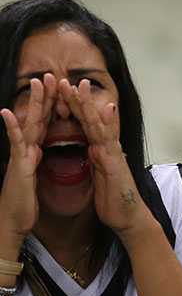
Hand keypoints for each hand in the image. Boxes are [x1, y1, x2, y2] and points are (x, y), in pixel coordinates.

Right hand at [0, 75, 56, 247]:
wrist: (13, 221)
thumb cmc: (23, 201)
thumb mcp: (34, 177)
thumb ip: (35, 160)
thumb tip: (37, 149)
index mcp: (35, 151)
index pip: (47, 123)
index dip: (54, 105)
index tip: (61, 87)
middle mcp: (27, 149)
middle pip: (39, 117)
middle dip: (46, 96)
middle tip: (50, 74)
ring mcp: (21, 155)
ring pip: (30, 124)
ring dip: (33, 103)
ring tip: (36, 82)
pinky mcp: (18, 166)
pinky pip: (16, 144)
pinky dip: (12, 128)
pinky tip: (7, 112)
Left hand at [59, 79, 148, 235]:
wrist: (128, 218)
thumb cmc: (114, 202)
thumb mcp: (100, 180)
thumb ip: (98, 163)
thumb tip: (97, 153)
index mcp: (98, 152)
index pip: (83, 126)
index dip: (73, 109)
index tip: (62, 94)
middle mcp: (106, 148)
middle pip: (89, 119)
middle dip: (77, 100)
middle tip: (66, 80)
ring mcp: (113, 153)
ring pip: (98, 124)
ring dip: (89, 104)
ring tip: (80, 85)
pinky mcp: (116, 162)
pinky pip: (110, 140)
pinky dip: (108, 123)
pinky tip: (107, 108)